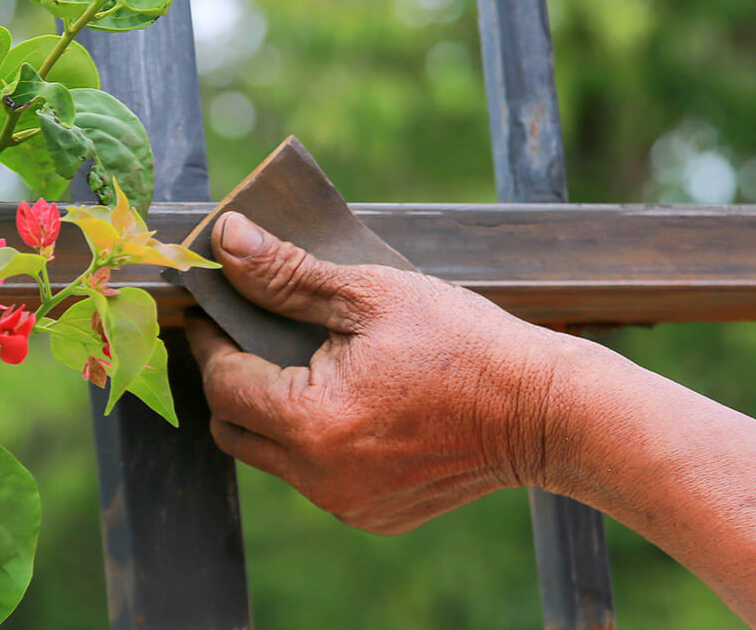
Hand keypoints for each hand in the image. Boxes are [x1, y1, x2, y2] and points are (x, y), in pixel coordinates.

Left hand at [185, 211, 570, 534]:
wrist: (544, 412)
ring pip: (275, 457)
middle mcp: (319, 478)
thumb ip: (288, 274)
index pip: (222, 382)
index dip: (212, 340)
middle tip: (253, 334)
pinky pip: (319, 479)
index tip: (214, 307)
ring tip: (309, 362)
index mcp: (310, 422)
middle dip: (233, 380)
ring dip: (275, 412)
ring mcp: (348, 503)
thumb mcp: (371, 293)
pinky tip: (353, 401)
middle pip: (235, 429)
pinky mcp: (375, 515)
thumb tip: (227, 241)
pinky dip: (318, 442)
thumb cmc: (464, 344)